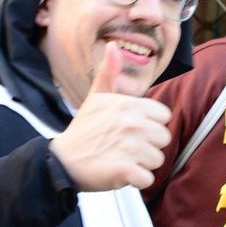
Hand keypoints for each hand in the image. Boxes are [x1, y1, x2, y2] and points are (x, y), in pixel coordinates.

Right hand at [48, 46, 172, 191]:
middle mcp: (132, 124)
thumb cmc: (83, 130)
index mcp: (129, 105)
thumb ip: (109, 73)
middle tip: (124, 148)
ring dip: (141, 165)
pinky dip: (136, 181)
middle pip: (164, 139)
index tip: (130, 131)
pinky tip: (120, 174)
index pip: (163, 116)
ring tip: (120, 160)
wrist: (61, 161)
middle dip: (148, 146)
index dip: (150, 126)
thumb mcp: (96, 98)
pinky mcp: (125, 171)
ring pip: (157, 160)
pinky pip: (148, 179)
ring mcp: (129, 147)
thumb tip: (113, 46)